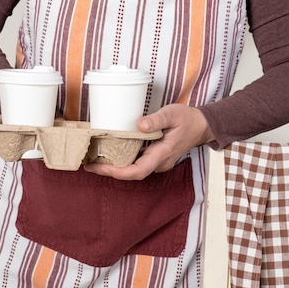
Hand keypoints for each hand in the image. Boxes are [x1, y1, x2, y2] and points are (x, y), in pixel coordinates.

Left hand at [83, 104, 213, 179]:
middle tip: (87, 164)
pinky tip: (107, 154)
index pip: (138, 171)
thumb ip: (157, 120)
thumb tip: (140, 125)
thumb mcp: (173, 114)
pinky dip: (119, 161)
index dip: (118, 172)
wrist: (201, 126)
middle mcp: (158, 163)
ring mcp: (156, 162)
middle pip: (130, 173)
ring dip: (112, 167)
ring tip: (91, 160)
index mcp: (162, 154)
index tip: (102, 168)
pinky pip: (135, 163)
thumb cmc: (187, 119)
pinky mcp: (153, 158)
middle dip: (108, 171)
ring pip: (131, 170)